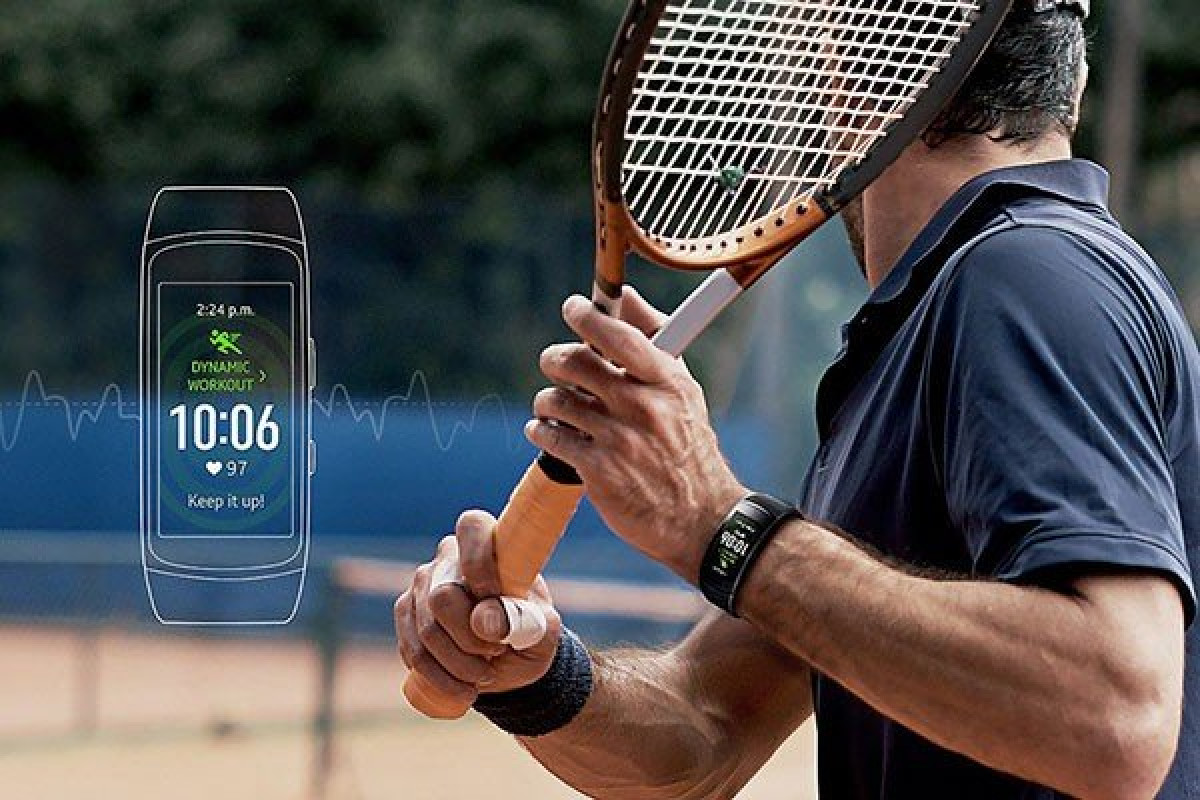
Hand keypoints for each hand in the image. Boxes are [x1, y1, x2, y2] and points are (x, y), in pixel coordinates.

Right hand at [395, 510, 562, 712]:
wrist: (511, 660)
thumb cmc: (530, 632)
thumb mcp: (542, 630)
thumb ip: (522, 621)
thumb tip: (483, 623)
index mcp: (488, 543)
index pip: (472, 528)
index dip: (479, 563)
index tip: (496, 598)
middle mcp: (447, 558)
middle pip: (442, 596)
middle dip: (470, 638)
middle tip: (497, 652)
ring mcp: (421, 585)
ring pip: (426, 630)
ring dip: (458, 665)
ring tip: (484, 676)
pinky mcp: (405, 614)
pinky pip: (412, 651)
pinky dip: (439, 677)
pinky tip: (463, 689)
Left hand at [526, 287, 745, 582]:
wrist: (699, 517)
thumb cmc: (688, 447)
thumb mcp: (683, 390)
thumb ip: (655, 339)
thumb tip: (625, 295)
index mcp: (665, 381)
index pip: (616, 334)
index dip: (586, 315)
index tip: (574, 309)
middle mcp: (641, 406)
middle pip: (574, 362)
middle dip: (556, 360)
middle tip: (557, 366)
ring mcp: (618, 440)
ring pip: (555, 400)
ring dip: (547, 401)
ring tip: (555, 407)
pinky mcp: (597, 471)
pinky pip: (550, 436)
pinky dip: (541, 431)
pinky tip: (548, 432)